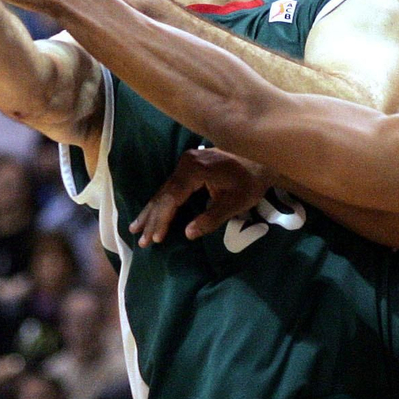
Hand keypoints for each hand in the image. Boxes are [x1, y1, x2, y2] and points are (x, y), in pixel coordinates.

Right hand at [130, 147, 273, 245]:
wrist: (263, 158)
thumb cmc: (251, 182)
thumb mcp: (234, 203)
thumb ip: (211, 219)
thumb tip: (188, 234)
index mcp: (195, 169)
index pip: (172, 198)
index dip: (162, 220)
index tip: (155, 239)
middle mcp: (186, 162)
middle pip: (164, 194)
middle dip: (152, 219)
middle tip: (141, 240)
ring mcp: (187, 161)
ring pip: (165, 190)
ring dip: (152, 211)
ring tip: (135, 228)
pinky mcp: (190, 164)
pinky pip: (171, 186)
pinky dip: (161, 201)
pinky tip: (151, 212)